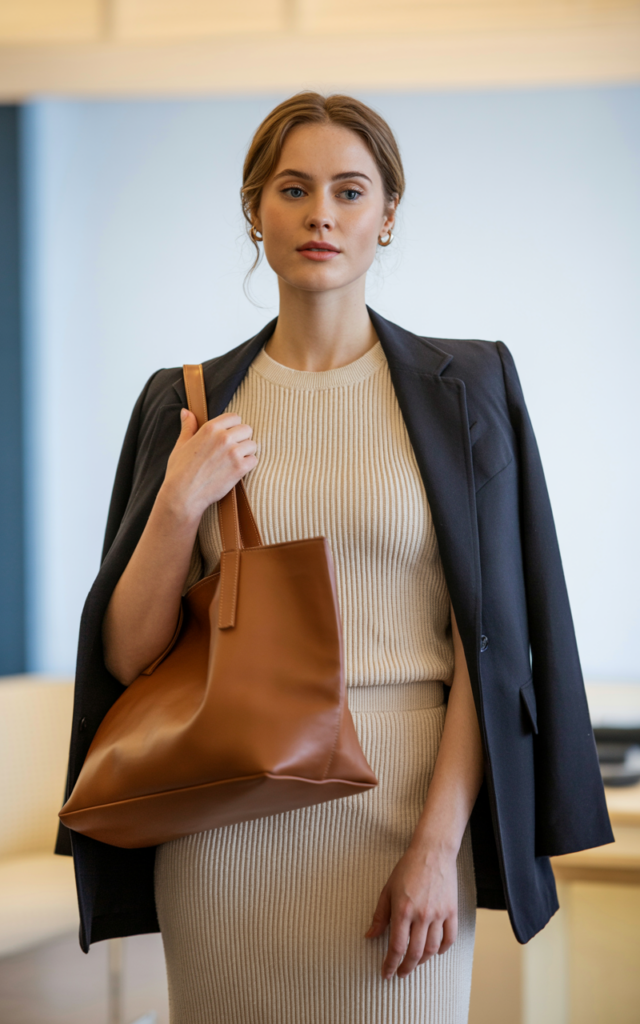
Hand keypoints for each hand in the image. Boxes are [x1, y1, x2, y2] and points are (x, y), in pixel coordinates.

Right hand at [159, 409, 256, 521]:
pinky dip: (248, 465)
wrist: (183, 495)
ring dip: (246, 452)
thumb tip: (186, 411)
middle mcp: (224, 437)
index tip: (229, 436)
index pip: (235, 417)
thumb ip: (188, 426)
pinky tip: (237, 470)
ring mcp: (233, 452)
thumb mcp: (181, 445)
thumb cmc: (179, 471)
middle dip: (242, 438)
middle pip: (247, 429)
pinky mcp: (240, 468)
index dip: (233, 426)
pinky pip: (254, 460)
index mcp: (210, 428)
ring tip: (234, 461)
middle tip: (232, 450)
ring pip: (252, 445)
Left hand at [365, 845, 457, 979]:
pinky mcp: (451, 911)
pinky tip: (434, 951)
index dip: (390, 964)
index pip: (396, 947)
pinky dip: (442, 949)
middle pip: (414, 953)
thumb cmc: (407, 868)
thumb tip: (370, 936)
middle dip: (405, 968)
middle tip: (400, 973)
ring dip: (422, 961)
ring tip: (414, 963)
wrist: (433, 851)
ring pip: (431, 949)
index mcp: (402, 910)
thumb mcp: (387, 889)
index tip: (386, 973)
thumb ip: (380, 916)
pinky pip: (449, 938)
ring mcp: (438, 914)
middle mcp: (421, 916)